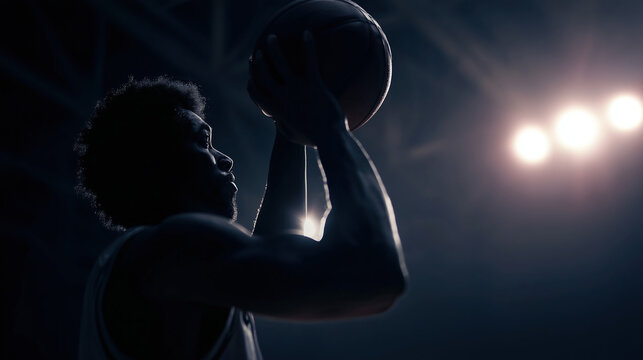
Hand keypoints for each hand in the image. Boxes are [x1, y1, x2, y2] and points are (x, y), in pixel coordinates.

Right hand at [248, 31, 346, 145]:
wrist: (329, 139)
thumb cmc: (313, 140)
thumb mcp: (292, 136)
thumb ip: (281, 126)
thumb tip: (277, 122)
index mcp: (277, 109)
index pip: (257, 94)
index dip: (251, 83)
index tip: (250, 76)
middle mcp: (283, 96)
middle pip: (264, 74)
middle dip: (259, 62)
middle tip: (258, 52)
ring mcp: (298, 89)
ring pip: (280, 63)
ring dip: (274, 48)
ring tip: (272, 37)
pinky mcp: (314, 84)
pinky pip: (309, 61)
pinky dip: (308, 46)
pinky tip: (306, 33)